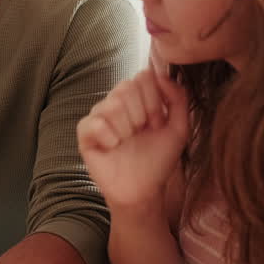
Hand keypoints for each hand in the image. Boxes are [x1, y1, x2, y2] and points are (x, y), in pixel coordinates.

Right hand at [77, 68, 188, 207]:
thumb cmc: (158, 160)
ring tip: (127, 142)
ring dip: (126, 128)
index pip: (143, 76)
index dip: (154, 101)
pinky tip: (113, 147)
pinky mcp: (85, 135)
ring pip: (111, 104)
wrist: (143, 190)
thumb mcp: (178, 129)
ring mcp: (99, 117)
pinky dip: (109, 137)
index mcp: (137, 98)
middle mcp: (115, 103)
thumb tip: (161, 74)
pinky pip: (94, 123)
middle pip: (126, 87)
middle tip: (141, 133)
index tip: (157, 123)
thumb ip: (178, 99)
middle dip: (141, 114)